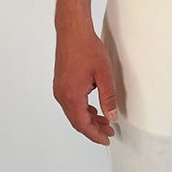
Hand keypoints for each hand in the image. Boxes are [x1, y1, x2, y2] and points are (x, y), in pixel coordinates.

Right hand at [53, 25, 117, 145]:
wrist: (72, 31)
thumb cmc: (87, 49)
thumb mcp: (103, 75)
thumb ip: (108, 98)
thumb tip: (111, 117)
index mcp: (72, 96)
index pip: (83, 124)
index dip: (95, 135)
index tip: (106, 140)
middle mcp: (62, 95)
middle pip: (77, 121)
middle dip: (93, 129)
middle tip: (109, 132)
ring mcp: (59, 90)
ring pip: (74, 113)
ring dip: (88, 119)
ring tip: (105, 121)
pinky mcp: (61, 84)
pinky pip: (71, 103)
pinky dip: (83, 110)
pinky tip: (94, 109)